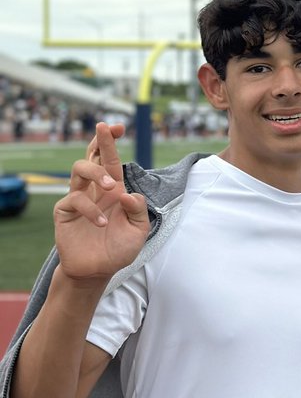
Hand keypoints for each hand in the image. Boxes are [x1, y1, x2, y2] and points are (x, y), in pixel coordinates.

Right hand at [55, 122, 148, 281]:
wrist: (98, 271)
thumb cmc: (119, 248)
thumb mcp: (138, 230)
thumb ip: (138, 210)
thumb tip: (128, 193)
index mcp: (113, 190)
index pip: (110, 160)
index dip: (111, 142)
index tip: (117, 126)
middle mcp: (94, 190)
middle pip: (92, 157)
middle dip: (99, 141)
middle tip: (106, 131)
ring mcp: (78, 198)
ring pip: (79, 170)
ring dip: (96, 173)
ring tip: (112, 188)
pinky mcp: (64, 211)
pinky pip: (75, 200)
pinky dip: (90, 210)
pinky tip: (102, 224)